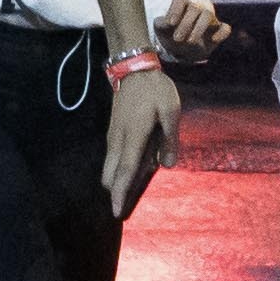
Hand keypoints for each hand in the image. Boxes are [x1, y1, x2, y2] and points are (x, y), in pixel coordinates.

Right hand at [98, 65, 183, 211]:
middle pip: (110, 174)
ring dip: (115, 181)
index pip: (124, 171)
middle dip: (115, 191)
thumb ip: (170, 139)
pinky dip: (116, 169)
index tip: (117, 211)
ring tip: (129, 190)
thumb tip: (167, 164)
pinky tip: (130, 169)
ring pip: (108, 167)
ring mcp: (113, 136)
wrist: (133, 69)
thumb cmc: (155, 90)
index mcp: (134, 136)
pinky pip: (111, 157)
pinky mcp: (113, 131)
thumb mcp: (171, 111)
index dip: (120, 193)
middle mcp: (118, 140)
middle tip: (126, 205)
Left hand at [159, 0, 227, 52]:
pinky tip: (213, 40)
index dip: (176, 10)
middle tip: (177, 39)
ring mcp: (209, 18)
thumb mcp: (161, 30)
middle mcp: (196, 8)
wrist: (182, 48)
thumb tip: (167, 23)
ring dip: (199, 28)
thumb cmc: (170, 34)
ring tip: (190, 41)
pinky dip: (222, 33)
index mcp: (182, 4)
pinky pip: (225, 28)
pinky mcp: (218, 30)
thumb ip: (162, 24)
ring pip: (208, 15)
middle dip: (185, 24)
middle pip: (194, 8)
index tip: (170, 23)